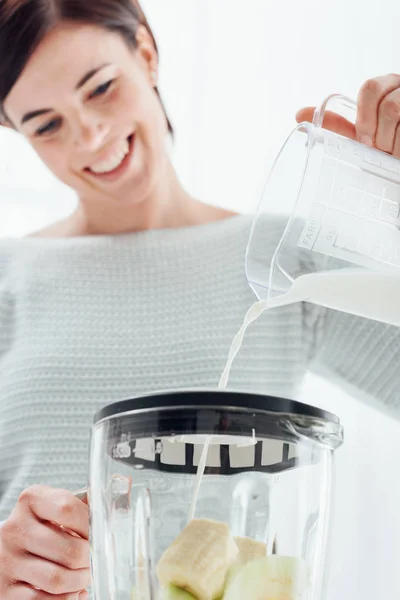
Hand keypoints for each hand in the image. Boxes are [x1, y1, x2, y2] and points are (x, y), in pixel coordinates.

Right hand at [0, 485, 90, 599]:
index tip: (99, 534)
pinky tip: (70, 591)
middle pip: (70, 550)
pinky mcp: (5, 589)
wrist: (10, 547)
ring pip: (58, 580)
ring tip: (83, 576)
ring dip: (79, 582)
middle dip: (89, 560)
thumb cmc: (42, 525)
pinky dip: (65, 599)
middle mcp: (16, 529)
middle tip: (93, 560)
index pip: (69, 509)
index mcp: (31, 500)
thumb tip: (117, 504)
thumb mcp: (56, 506)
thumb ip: (82, 506)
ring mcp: (8, 560)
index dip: (91, 525)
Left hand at [296, 74, 399, 157]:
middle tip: (379, 149)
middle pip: (387, 103)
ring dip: (392, 141)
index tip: (365, 140)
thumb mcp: (365, 135)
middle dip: (379, 133)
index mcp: (388, 86)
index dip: (364, 117)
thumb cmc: (388, 147)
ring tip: (394, 152)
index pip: (370, 88)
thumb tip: (300, 114)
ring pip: (396, 111)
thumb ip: (339, 125)